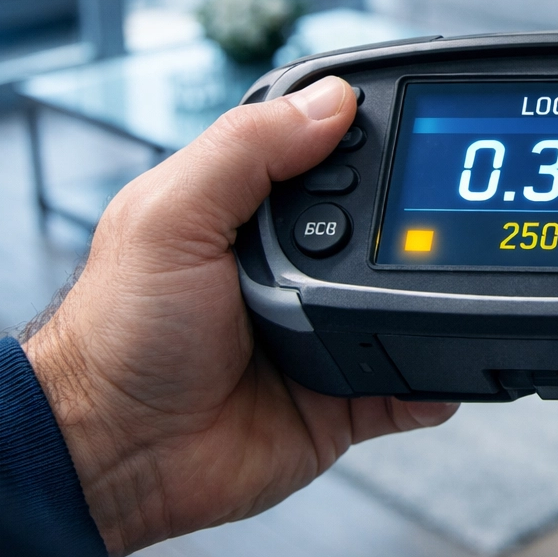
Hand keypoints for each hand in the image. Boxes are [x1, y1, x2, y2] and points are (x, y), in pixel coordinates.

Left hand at [22, 77, 455, 556]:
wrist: (113, 456)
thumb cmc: (116, 337)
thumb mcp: (170, 217)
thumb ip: (244, 150)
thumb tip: (333, 100)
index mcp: (253, 204)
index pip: (328, 147)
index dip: (371, 132)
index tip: (416, 124)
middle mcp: (297, 259)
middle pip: (386, 218)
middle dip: (416, 218)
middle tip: (430, 221)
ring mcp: (325, 325)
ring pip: (408, 295)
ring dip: (429, 292)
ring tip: (440, 283)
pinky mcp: (346, 393)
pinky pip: (413, 380)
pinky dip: (437, 377)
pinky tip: (444, 366)